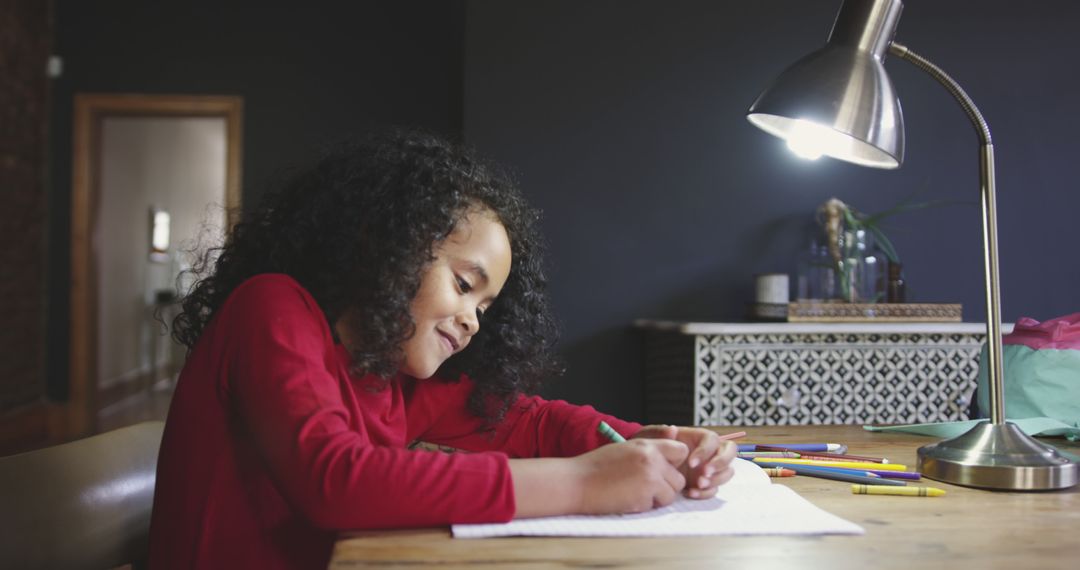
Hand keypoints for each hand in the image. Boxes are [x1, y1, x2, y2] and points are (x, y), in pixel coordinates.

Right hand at [571, 438, 688, 513]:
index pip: (681, 450)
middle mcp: (651, 458)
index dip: (674, 464)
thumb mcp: (625, 449)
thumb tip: (672, 442)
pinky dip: (644, 506)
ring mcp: (650, 477)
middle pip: (679, 478)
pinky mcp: (644, 496)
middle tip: (644, 487)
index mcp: (646, 445)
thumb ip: (649, 449)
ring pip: (671, 494)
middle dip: (666, 486)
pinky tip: (627, 499)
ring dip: (657, 498)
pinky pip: (656, 506)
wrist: (576, 482)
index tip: (662, 470)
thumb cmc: (596, 467)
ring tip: (634, 493)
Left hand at [632, 425, 736, 498]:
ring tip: (697, 486)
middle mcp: (709, 452)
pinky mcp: (706, 483)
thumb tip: (672, 429)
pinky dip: (706, 493)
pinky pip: (714, 489)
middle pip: (730, 453)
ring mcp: (709, 468)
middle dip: (720, 465)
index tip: (691, 463)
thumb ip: (659, 432)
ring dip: (716, 480)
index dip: (706, 451)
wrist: (648, 466)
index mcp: (699, 437)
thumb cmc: (652, 447)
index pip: (713, 440)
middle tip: (703, 475)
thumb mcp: (650, 437)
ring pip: (727, 472)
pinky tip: (690, 493)